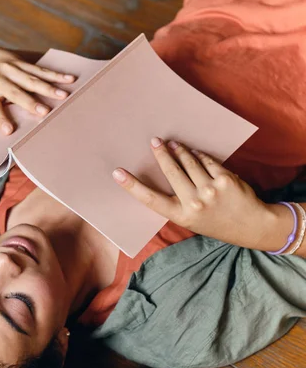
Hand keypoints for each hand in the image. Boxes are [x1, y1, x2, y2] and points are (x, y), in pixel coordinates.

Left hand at [0, 47, 75, 134]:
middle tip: (45, 112)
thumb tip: (14, 131)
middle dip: (31, 102)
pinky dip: (56, 75)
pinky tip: (69, 78)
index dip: (0, 119)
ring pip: (32, 79)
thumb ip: (1, 112)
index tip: (8, 131)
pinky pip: (40, 70)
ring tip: (64, 95)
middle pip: (16, 92)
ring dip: (49, 88)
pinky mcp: (21, 61)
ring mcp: (10, 67)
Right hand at [112, 137, 291, 250]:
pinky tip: (195, 152)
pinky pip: (207, 161)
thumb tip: (165, 172)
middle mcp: (194, 203)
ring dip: (180, 150)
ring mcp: (210, 190)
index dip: (132, 186)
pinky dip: (200, 155)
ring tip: (174, 143)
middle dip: (161, 153)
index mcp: (181, 216)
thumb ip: (178, 201)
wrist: (250, 225)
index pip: (151, 199)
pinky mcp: (225, 179)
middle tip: (155, 141)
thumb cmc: (215, 221)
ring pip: (189, 162)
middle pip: (171, 171)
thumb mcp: (192, 219)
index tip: (118, 173)